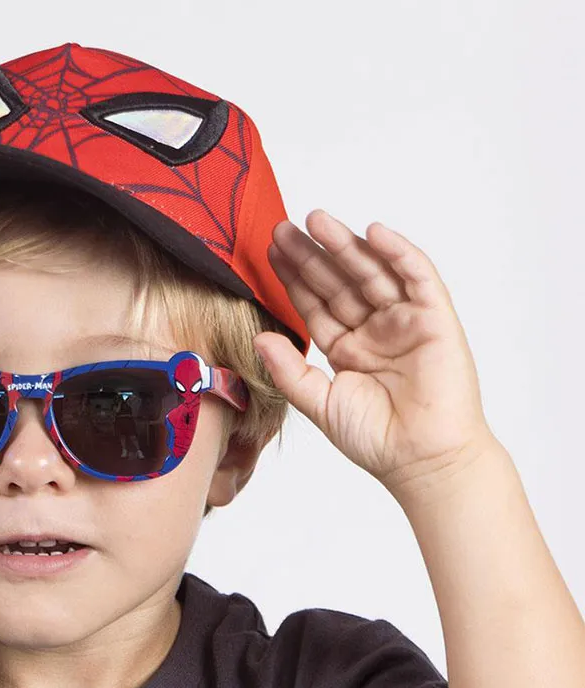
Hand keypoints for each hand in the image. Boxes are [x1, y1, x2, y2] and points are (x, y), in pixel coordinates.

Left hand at [253, 210, 496, 497]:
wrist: (420, 459)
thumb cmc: (374, 439)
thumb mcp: (318, 401)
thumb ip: (288, 369)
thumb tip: (259, 338)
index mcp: (347, 350)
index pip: (316, 305)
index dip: (294, 279)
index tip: (270, 253)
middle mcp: (375, 331)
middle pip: (339, 282)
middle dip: (312, 254)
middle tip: (283, 227)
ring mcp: (405, 322)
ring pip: (372, 272)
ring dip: (346, 244)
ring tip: (315, 219)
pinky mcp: (435, 319)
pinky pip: (418, 277)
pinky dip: (398, 252)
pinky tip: (373, 232)